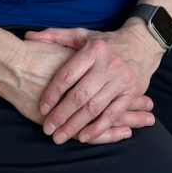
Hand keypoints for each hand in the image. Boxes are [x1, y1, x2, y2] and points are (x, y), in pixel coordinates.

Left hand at [0, 35, 154, 144]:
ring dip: (76, 125)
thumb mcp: (82, 35)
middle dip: (61, 115)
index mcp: (93, 50)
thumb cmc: (105, 43)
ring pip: (95, 108)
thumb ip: (55, 36)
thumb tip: (29, 37)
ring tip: (60, 137)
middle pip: (80, 95)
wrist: (142, 44)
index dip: (53, 93)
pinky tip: (83, 137)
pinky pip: (113, 114)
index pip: (68, 75)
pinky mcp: (132, 92)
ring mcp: (122, 80)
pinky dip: (98, 128)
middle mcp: (109, 65)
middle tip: (47, 129)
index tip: (42, 108)